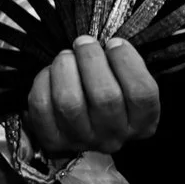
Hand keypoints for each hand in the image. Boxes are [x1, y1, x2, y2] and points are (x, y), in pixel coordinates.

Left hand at [24, 36, 160, 154]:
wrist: (77, 122)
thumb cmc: (106, 91)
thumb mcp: (125, 82)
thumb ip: (123, 64)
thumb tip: (111, 42)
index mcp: (142, 123)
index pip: (142, 93)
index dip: (127, 62)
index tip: (114, 43)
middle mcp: (114, 136)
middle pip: (105, 97)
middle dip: (91, 59)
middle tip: (84, 42)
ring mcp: (82, 141)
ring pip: (70, 102)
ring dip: (65, 69)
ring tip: (66, 56)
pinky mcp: (53, 140)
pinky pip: (42, 107)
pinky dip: (43, 82)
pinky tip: (49, 73)